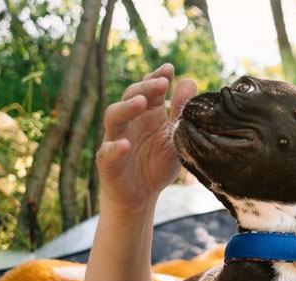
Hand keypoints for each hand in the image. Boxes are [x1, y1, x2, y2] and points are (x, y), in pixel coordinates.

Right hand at [95, 64, 197, 214]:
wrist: (141, 196)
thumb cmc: (157, 163)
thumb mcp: (175, 137)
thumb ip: (180, 111)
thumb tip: (189, 81)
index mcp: (147, 114)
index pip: (149, 89)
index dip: (156, 78)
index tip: (169, 69)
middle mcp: (129, 122)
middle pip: (131, 97)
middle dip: (145, 88)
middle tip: (161, 83)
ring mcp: (115, 139)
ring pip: (113, 117)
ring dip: (126, 108)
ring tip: (141, 103)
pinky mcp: (107, 162)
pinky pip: (106, 152)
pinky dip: (114, 148)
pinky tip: (125, 145)